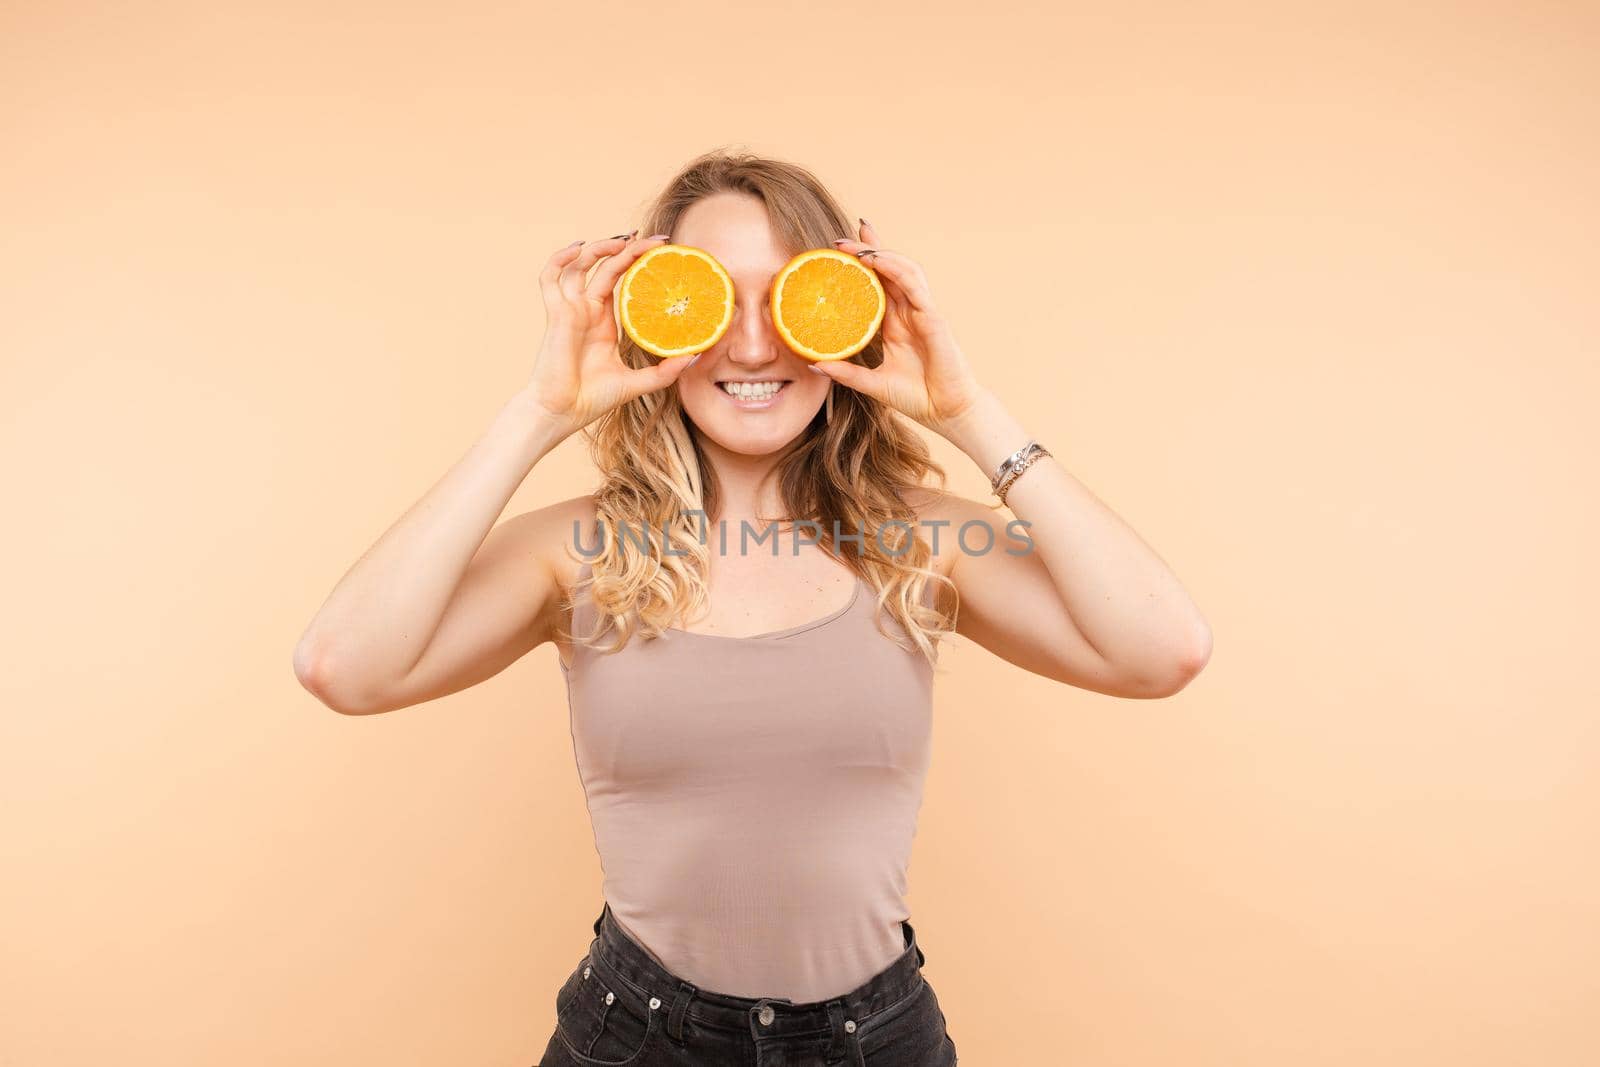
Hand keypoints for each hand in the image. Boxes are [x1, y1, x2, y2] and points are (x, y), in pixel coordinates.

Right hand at [522, 232, 693, 436]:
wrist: (562, 413)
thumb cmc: (592, 400)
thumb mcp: (637, 383)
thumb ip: (664, 371)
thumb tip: (695, 356)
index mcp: (604, 322)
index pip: (622, 280)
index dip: (638, 262)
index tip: (664, 252)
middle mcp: (587, 310)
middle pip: (607, 266)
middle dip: (630, 248)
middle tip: (657, 241)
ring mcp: (571, 309)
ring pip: (581, 264)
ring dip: (601, 247)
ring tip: (626, 239)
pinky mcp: (557, 314)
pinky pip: (551, 278)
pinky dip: (559, 258)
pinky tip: (577, 247)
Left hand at [818, 219, 986, 438]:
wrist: (945, 413)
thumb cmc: (916, 397)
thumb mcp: (872, 384)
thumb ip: (846, 373)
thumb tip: (814, 364)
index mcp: (895, 323)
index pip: (878, 283)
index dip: (864, 262)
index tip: (838, 247)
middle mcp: (908, 313)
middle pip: (889, 270)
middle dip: (868, 249)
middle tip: (839, 239)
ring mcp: (922, 313)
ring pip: (903, 270)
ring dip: (880, 254)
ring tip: (856, 247)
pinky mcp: (933, 318)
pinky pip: (914, 287)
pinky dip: (896, 270)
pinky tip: (878, 261)